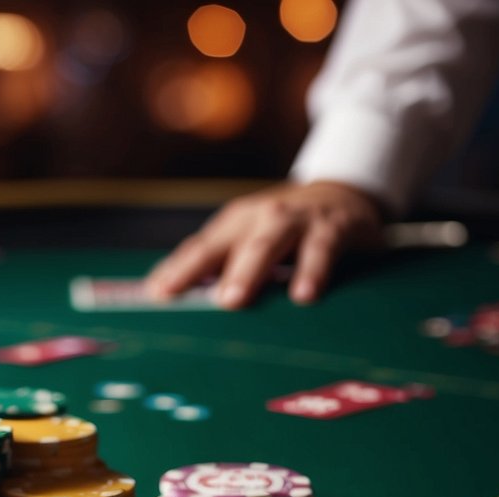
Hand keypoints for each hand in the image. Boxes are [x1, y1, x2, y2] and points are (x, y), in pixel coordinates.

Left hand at [145, 181, 383, 308]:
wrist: (343, 194)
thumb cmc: (284, 229)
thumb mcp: (251, 240)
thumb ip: (219, 266)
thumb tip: (169, 295)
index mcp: (233, 225)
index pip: (197, 250)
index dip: (175, 271)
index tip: (155, 295)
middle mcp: (258, 219)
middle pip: (223, 246)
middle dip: (200, 269)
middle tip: (177, 298)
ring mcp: (294, 221)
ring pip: (266, 245)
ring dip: (248, 271)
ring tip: (234, 300)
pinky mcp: (331, 228)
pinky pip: (319, 250)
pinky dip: (312, 271)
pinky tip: (304, 295)